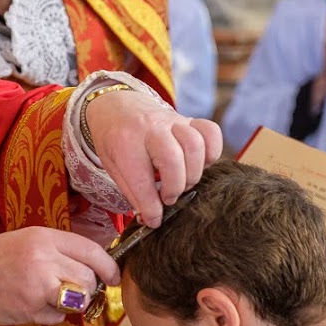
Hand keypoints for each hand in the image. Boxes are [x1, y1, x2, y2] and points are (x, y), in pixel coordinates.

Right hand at [0, 226, 120, 325]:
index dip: (109, 267)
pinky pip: (58, 317)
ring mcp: (37, 284)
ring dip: (72, 304)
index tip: (114, 278)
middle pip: (89, 278)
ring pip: (79, 299)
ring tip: (50, 299)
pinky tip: (29, 306)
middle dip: (87, 289)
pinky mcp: (29, 307)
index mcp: (42, 236)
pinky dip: (50, 316)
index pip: (91, 250)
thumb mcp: (23, 243)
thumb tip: (92, 268)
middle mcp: (43, 257)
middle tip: (72, 291)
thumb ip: (55, 252)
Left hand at [86, 90, 222, 225]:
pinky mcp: (188, 120)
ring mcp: (172, 120)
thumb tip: (153, 219)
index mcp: (125, 141)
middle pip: (173, 159)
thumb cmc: (115, 141)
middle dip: (174, 187)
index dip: (151, 207)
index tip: (154, 220)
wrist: (117, 106)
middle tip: (168, 198)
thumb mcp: (113, 166)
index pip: (142, 180)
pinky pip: (210, 132)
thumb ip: (133, 192)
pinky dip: (211, 152)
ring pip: (195, 145)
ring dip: (193, 173)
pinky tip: (200, 164)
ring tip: (182, 183)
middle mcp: (151, 127)